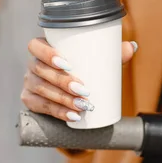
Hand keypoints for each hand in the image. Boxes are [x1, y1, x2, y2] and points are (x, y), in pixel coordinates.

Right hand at [20, 38, 136, 121]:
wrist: (73, 89)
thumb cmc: (85, 67)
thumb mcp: (98, 59)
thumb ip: (114, 52)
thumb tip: (132, 47)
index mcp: (43, 48)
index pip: (35, 46)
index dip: (47, 54)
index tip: (68, 64)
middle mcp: (32, 64)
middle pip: (40, 71)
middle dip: (62, 82)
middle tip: (83, 90)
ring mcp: (29, 83)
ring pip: (41, 90)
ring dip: (62, 99)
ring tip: (82, 105)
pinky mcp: (30, 101)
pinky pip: (40, 107)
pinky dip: (58, 112)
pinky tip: (72, 116)